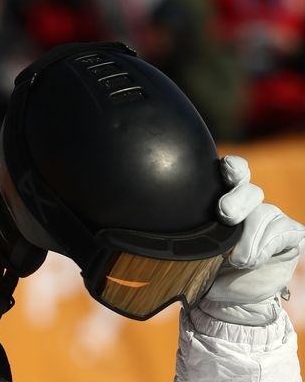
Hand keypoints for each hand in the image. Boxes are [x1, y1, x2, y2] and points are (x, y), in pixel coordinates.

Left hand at [198, 155, 304, 324]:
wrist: (229, 302)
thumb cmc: (207, 271)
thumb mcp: (193, 252)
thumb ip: (192, 235)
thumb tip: (179, 229)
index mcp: (222, 200)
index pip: (232, 173)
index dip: (232, 167)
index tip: (224, 167)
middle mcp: (248, 205)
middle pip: (249, 190)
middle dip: (238, 199)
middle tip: (225, 214)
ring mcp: (270, 219)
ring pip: (266, 212)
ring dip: (250, 236)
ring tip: (238, 260)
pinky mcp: (290, 235)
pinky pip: (284, 231)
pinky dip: (267, 246)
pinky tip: (253, 261)